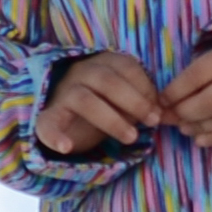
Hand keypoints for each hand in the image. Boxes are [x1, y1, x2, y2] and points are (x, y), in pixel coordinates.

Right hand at [36, 52, 163, 156]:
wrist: (65, 120)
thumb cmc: (103, 106)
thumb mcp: (123, 101)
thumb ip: (141, 102)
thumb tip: (163, 113)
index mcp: (101, 63)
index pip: (126, 66)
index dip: (145, 87)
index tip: (159, 108)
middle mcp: (80, 72)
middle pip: (107, 81)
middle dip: (134, 101)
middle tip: (152, 121)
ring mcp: (63, 94)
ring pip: (85, 100)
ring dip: (111, 120)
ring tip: (131, 138)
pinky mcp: (48, 117)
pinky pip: (49, 125)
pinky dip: (56, 136)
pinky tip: (66, 147)